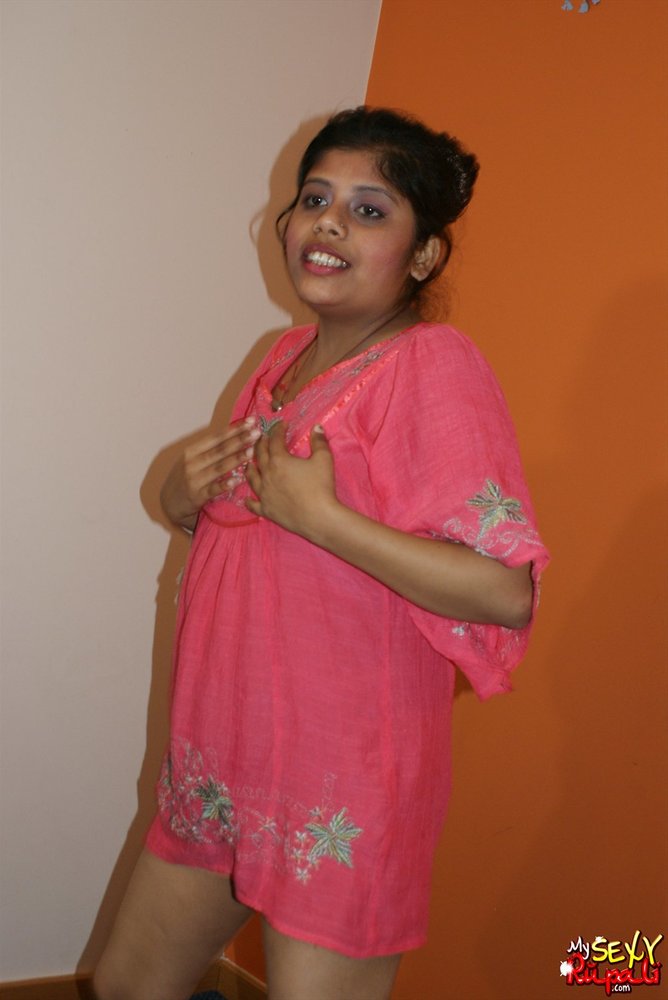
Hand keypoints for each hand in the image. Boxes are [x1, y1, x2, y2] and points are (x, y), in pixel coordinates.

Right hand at [160, 418, 260, 528]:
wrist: (167, 503)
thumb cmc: (184, 479)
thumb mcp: (191, 460)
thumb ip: (209, 450)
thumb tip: (234, 435)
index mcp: (192, 451)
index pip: (216, 437)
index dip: (234, 429)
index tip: (251, 421)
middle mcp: (192, 462)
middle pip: (220, 449)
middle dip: (239, 440)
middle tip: (257, 433)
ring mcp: (194, 479)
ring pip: (218, 467)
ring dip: (236, 459)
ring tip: (251, 451)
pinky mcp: (196, 496)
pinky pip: (213, 489)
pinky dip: (224, 484)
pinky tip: (236, 480)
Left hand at [245, 423, 338, 537]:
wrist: (318, 517)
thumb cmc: (321, 486)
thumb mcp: (324, 459)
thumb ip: (319, 441)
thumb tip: (316, 427)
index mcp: (279, 460)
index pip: (275, 440)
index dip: (277, 430)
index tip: (281, 424)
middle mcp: (267, 474)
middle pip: (260, 455)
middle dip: (261, 443)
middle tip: (263, 437)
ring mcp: (264, 493)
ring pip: (252, 477)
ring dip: (250, 468)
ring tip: (249, 463)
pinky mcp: (266, 510)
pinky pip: (254, 505)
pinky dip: (249, 501)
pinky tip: (247, 499)